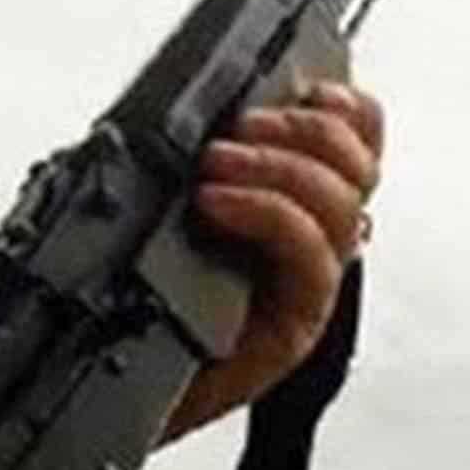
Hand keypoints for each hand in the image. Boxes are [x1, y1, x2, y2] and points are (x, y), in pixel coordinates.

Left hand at [160, 82, 384, 442]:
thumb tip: (187, 101)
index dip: (346, 107)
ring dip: (280, 166)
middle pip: (358, 166)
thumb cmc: (133, 297)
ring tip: (216, 163)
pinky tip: (217, 203)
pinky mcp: (296, 324)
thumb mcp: (155, 202)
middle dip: (306, 128)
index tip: (306, 85)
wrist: (111, 384)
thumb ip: (185, 154)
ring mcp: (307, 283)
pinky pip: (311, 260)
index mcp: (293, 201)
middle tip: (242, 126)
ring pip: (341, 207)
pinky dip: (269, 215)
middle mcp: (312, 241)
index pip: (357, 141)